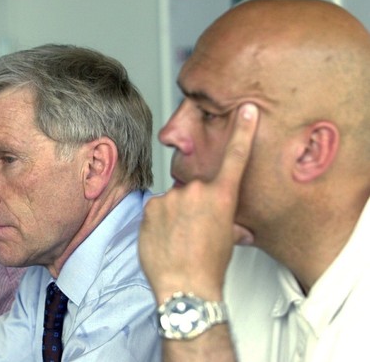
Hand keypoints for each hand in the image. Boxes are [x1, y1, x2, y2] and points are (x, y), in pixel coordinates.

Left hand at [139, 103, 258, 302]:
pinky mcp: (150, 206)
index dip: (242, 131)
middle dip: (193, 206)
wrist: (185, 286)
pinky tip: (164, 239)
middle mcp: (196, 191)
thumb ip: (225, 217)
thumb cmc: (210, 266)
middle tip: (193, 231)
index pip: (235, 157)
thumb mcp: (229, 237)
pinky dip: (159, 221)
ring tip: (178, 239)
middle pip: (193, 190)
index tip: (246, 110)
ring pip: (173, 201)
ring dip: (174, 214)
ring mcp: (171, 198)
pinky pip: (156, 209)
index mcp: (221, 196)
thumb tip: (228, 220)